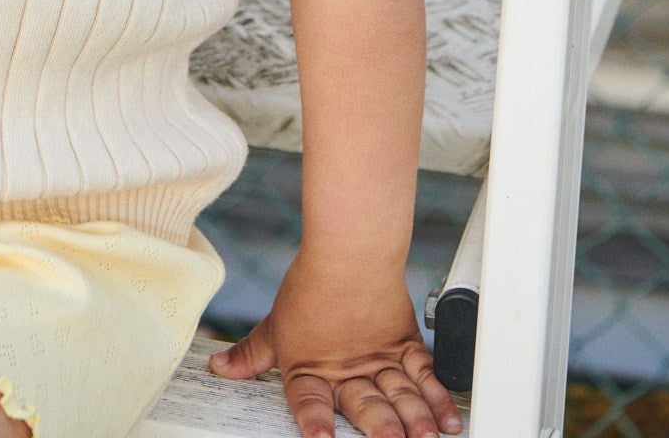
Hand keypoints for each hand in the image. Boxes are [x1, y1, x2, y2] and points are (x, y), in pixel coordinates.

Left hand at [207, 250, 461, 437]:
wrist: (350, 249)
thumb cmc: (312, 286)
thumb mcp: (276, 325)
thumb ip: (253, 354)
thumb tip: (220, 369)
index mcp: (311, 368)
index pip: (309, 401)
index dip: (315, 421)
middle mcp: (348, 369)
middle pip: (365, 403)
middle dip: (381, 426)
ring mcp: (380, 360)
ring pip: (400, 393)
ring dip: (415, 417)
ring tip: (425, 437)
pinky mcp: (405, 347)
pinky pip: (425, 375)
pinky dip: (439, 397)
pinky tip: (448, 419)